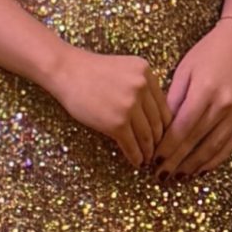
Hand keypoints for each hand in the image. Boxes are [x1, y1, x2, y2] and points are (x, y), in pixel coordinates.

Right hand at [49, 48, 169, 169]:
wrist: (66, 71)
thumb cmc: (92, 72)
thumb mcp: (125, 70)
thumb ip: (142, 87)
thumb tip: (155, 116)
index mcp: (147, 73)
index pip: (164, 106)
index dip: (165, 126)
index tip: (163, 137)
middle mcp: (142, 87)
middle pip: (158, 122)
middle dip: (159, 141)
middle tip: (158, 152)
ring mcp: (130, 105)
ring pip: (147, 136)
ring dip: (148, 151)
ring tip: (148, 159)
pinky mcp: (117, 122)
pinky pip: (132, 145)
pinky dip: (136, 156)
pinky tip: (137, 162)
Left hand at [156, 21, 231, 178]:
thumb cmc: (208, 53)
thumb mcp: (185, 70)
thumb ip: (173, 100)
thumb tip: (160, 130)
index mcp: (204, 91)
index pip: (181, 129)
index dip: (167, 149)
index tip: (153, 161)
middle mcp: (224, 104)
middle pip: (196, 143)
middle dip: (176, 162)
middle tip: (161, 176)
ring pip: (213, 148)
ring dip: (194, 166)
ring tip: (178, 176)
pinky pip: (230, 146)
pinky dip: (214, 160)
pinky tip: (200, 169)